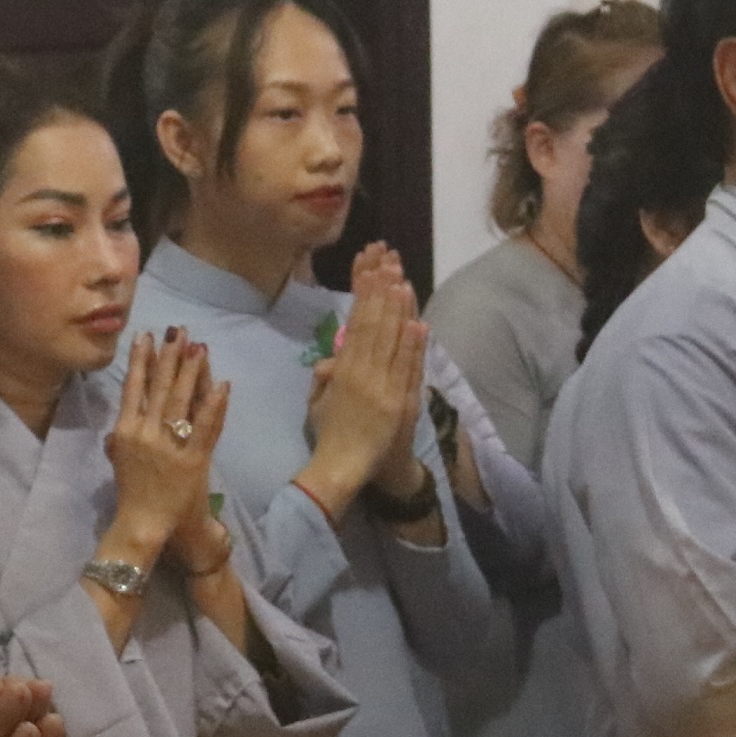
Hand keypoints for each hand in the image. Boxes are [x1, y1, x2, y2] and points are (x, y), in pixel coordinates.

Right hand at [103, 333, 228, 564]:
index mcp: (124, 430)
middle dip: (170, 357)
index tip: (146, 336)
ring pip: (182, 401)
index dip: (141, 360)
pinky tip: (222, 385)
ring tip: (200, 348)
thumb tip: (118, 422)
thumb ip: (116, 438)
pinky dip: (214, 405)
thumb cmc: (131, 491)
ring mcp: (169, 446)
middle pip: (160, 388)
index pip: (133, 387)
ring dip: (192, 372)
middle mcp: (145, 433)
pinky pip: (206, 427)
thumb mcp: (118, 459)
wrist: (143, 522)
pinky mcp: (193, 459)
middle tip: (179, 331)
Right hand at [297, 252, 429, 517]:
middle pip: (375, 328)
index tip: (371, 274)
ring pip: (393, 343)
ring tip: (404, 283)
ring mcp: (384, 389)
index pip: (356, 328)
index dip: (365, 299)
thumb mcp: (316, 405)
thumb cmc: (330, 437)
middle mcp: (363, 376)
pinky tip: (419, 324)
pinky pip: (409, 369)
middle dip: (383, 295)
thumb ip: (322, 378)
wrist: (345, 471)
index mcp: (341, 374)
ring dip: (400, 312)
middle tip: (389, 265)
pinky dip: (414, 346)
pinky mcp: (401, 404)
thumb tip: (330, 358)